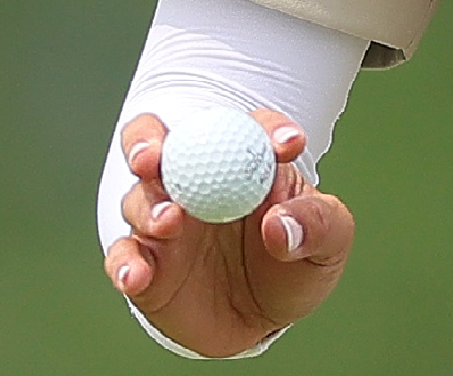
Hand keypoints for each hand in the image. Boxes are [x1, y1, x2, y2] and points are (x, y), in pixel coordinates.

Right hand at [104, 109, 353, 356]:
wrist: (265, 322)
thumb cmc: (299, 265)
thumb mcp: (328, 243)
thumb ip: (316, 224)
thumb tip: (278, 224)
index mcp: (250, 162)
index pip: (254, 129)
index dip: (269, 129)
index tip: (287, 147)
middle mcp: (198, 181)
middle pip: (163, 145)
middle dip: (151, 141)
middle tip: (155, 156)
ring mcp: (165, 221)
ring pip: (139, 199)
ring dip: (149, 205)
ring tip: (171, 222)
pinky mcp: (143, 263)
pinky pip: (124, 257)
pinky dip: (125, 263)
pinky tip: (138, 275)